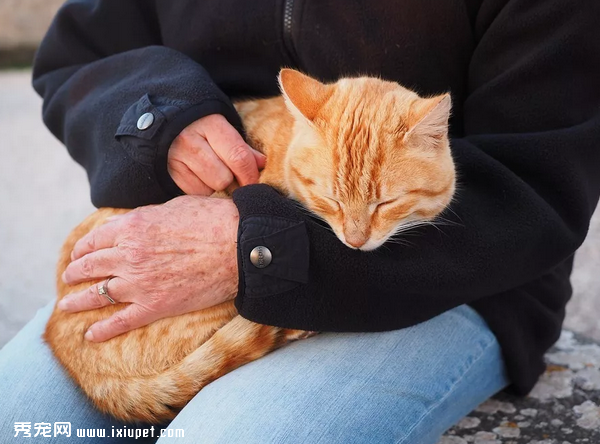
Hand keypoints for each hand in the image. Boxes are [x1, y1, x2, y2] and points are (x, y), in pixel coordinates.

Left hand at [58, 196, 239, 341]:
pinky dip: (103, 331)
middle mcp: (129, 255)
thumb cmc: (213, 220)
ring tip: (67, 305)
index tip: (79, 253)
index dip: (82, 248)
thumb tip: (141, 222)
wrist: (239, 246)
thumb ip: (150, 216)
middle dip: (75, 272)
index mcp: (132, 227)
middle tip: (69, 277)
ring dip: (78, 301)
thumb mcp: (174, 206)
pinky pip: (121, 321)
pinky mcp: (155, 306)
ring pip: (97, 294)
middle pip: (90, 266)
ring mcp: (139, 283)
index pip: (95, 240)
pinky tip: (90, 336)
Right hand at [168, 114, 265, 194]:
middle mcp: (190, 140)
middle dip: (231, 181)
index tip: (255, 183)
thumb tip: (262, 164)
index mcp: (210, 124)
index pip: (238, 156)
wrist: (161, 118)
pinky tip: (196, 177)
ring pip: (208, 189)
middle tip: (229, 174)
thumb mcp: (221, 127)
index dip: (250, 175)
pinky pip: (192, 193)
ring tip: (210, 172)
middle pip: (223, 178)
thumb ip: (240, 146)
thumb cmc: (199, 124)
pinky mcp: (166, 173)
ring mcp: (175, 157)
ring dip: (214, 186)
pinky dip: (199, 190)